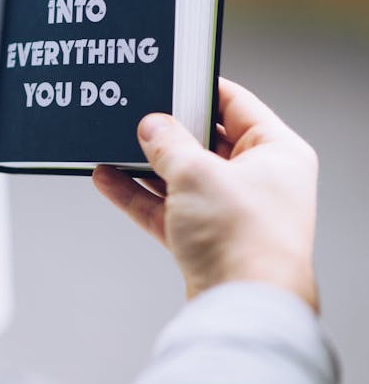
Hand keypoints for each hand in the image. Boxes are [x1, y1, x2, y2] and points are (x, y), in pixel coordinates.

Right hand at [93, 79, 318, 310]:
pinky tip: (107, 178)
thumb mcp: (196, 172)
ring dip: (145, 164)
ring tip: (110, 142)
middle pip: (206, 141)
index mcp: (276, 152)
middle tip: (132, 111)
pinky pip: (167, 209)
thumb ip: (168, 143)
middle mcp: (260, 179)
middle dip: (166, 129)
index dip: (199, 88)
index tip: (167, 77)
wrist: (242, 307)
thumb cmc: (240, 236)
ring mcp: (232, 212)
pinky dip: (138, 195)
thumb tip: (151, 125)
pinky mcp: (206, 241)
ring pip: (182, 177)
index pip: (236, 104)